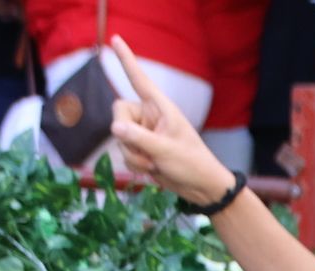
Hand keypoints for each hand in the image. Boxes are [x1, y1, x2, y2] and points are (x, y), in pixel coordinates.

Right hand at [107, 36, 233, 202]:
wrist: (200, 187)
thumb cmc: (191, 163)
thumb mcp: (165, 150)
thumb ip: (139, 138)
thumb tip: (114, 127)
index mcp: (160, 107)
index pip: (139, 79)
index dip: (126, 60)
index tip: (115, 39)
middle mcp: (149, 116)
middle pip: (119, 114)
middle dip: (127, 136)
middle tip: (146, 152)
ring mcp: (143, 133)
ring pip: (119, 138)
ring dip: (133, 156)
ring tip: (155, 164)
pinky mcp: (140, 149)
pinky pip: (124, 154)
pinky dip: (134, 165)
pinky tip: (152, 170)